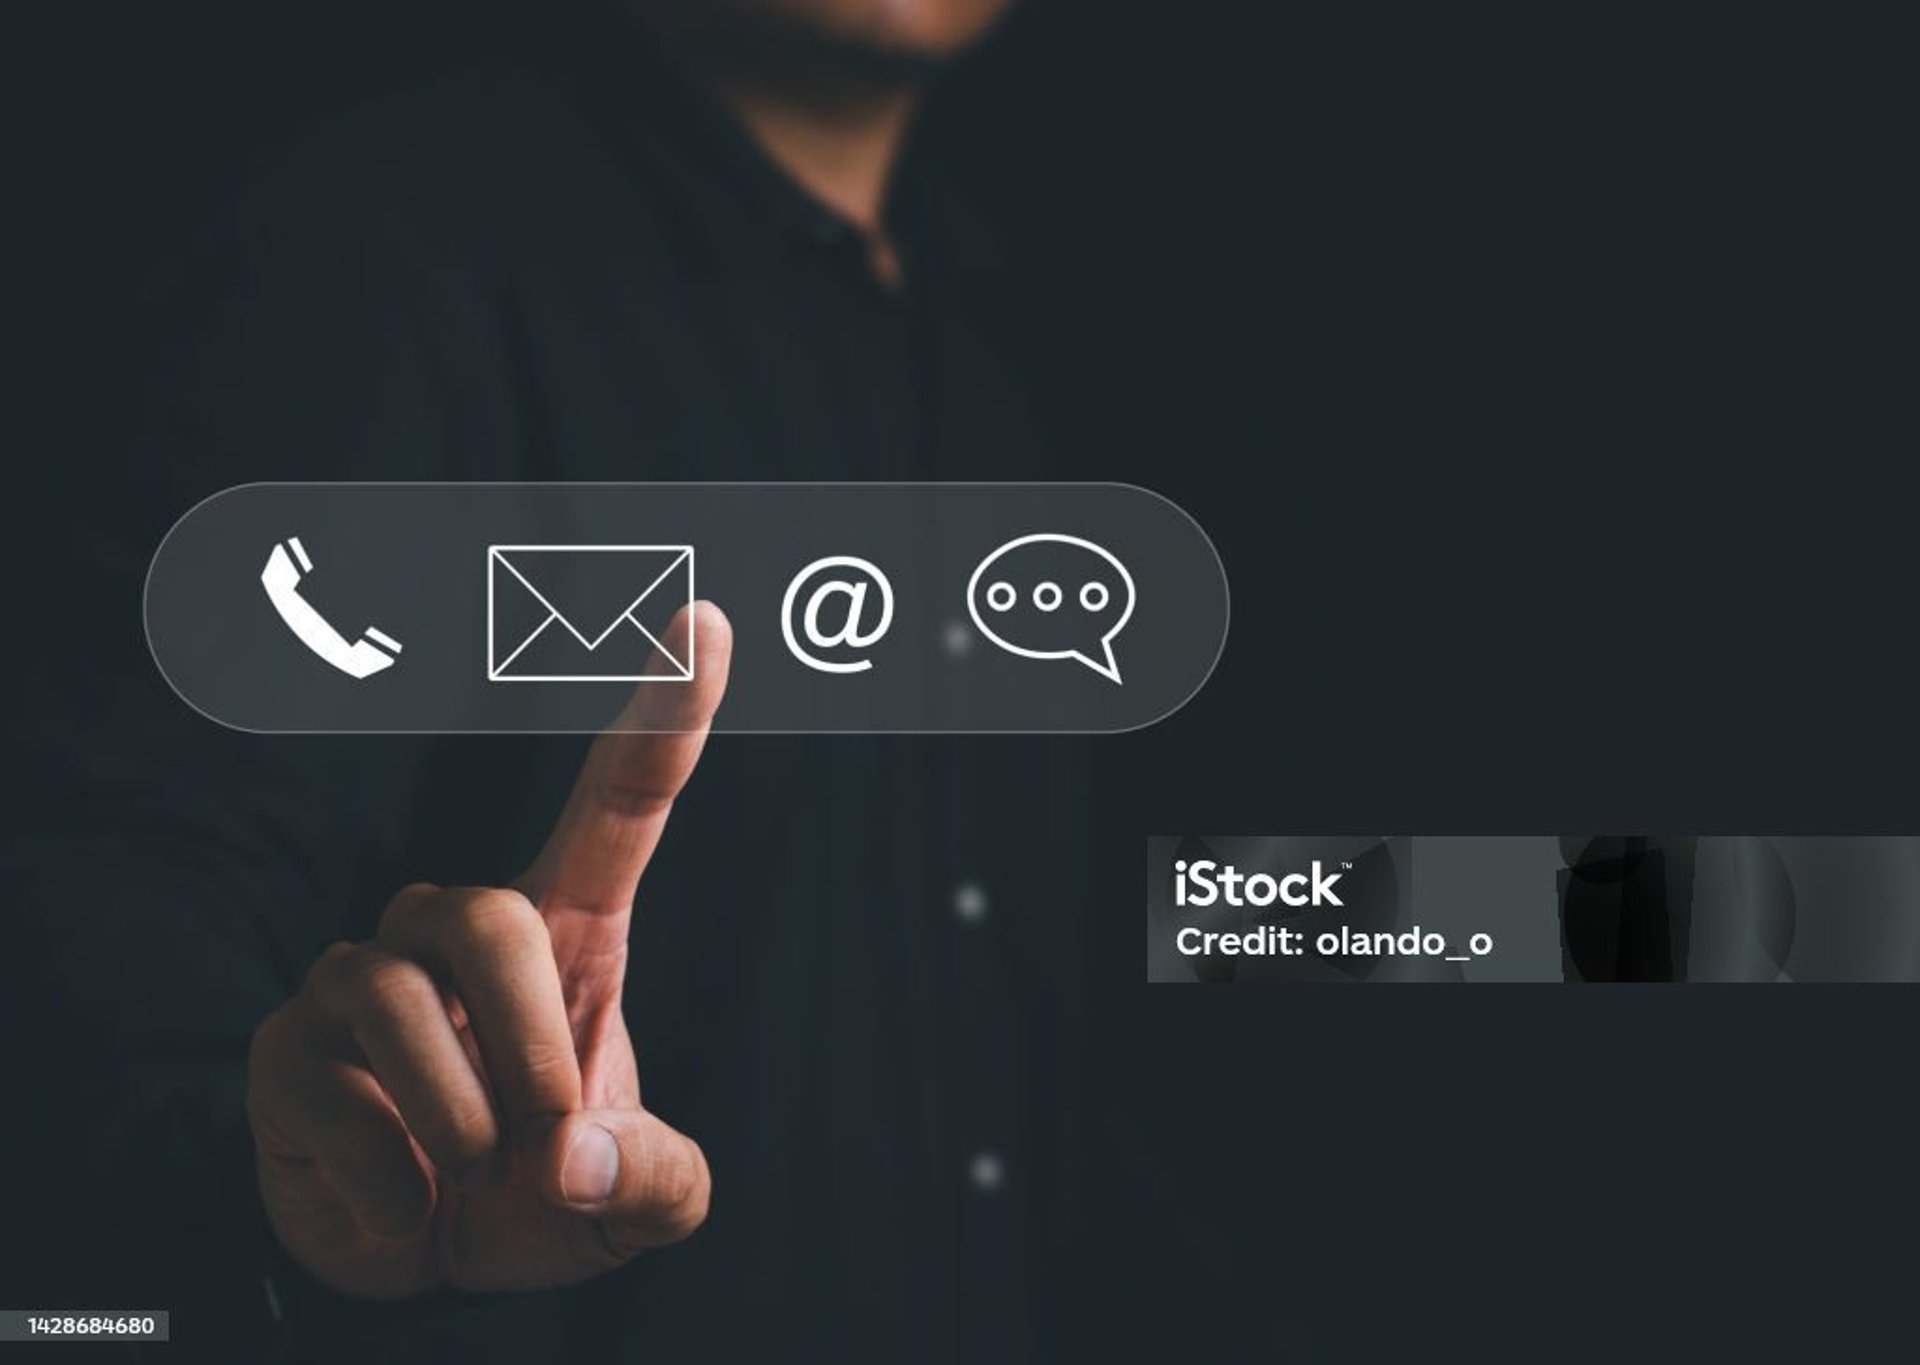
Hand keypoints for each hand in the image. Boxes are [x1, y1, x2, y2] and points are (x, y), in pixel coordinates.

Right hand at [247, 603, 731, 1298]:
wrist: (424, 1258)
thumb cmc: (542, 1190)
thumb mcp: (636, 1199)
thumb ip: (651, 1179)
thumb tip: (573, 1156)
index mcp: (567, 930)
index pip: (617, 804)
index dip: (661, 717)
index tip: (703, 622)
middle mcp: (458, 928)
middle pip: (491, 919)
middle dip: (532, 1052)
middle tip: (546, 1146)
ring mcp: (363, 976)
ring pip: (399, 996)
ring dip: (459, 1115)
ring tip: (472, 1173)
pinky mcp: (286, 1045)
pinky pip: (334, 1088)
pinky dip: (388, 1177)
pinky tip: (403, 1201)